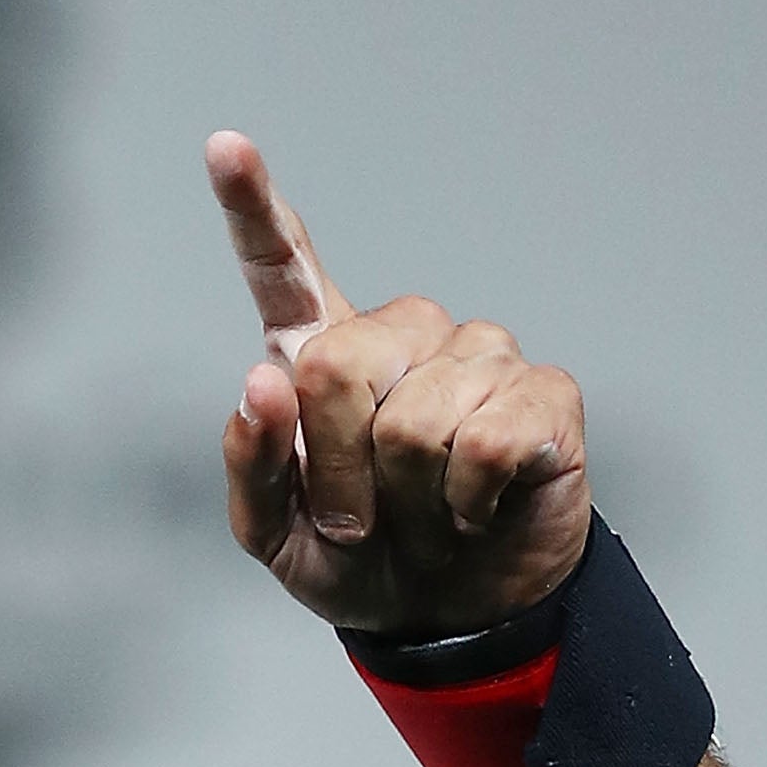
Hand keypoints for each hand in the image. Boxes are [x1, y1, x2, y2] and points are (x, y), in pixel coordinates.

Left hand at [209, 131, 591, 637]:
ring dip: (406, 493)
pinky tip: (473, 508)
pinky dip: (465, 499)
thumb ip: (253, 467)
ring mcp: (476, 357)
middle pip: (340, 364)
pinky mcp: (541, 394)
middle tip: (359, 517)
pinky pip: (483, 440)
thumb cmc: (359, 564)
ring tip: (423, 513)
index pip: (284, 268)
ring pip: (416, 414)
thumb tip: (261, 386)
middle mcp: (400, 338)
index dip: (254, 207)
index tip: (224, 149)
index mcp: (322, 356)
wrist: (449, 617)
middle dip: (339, 466)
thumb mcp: (275, 537)